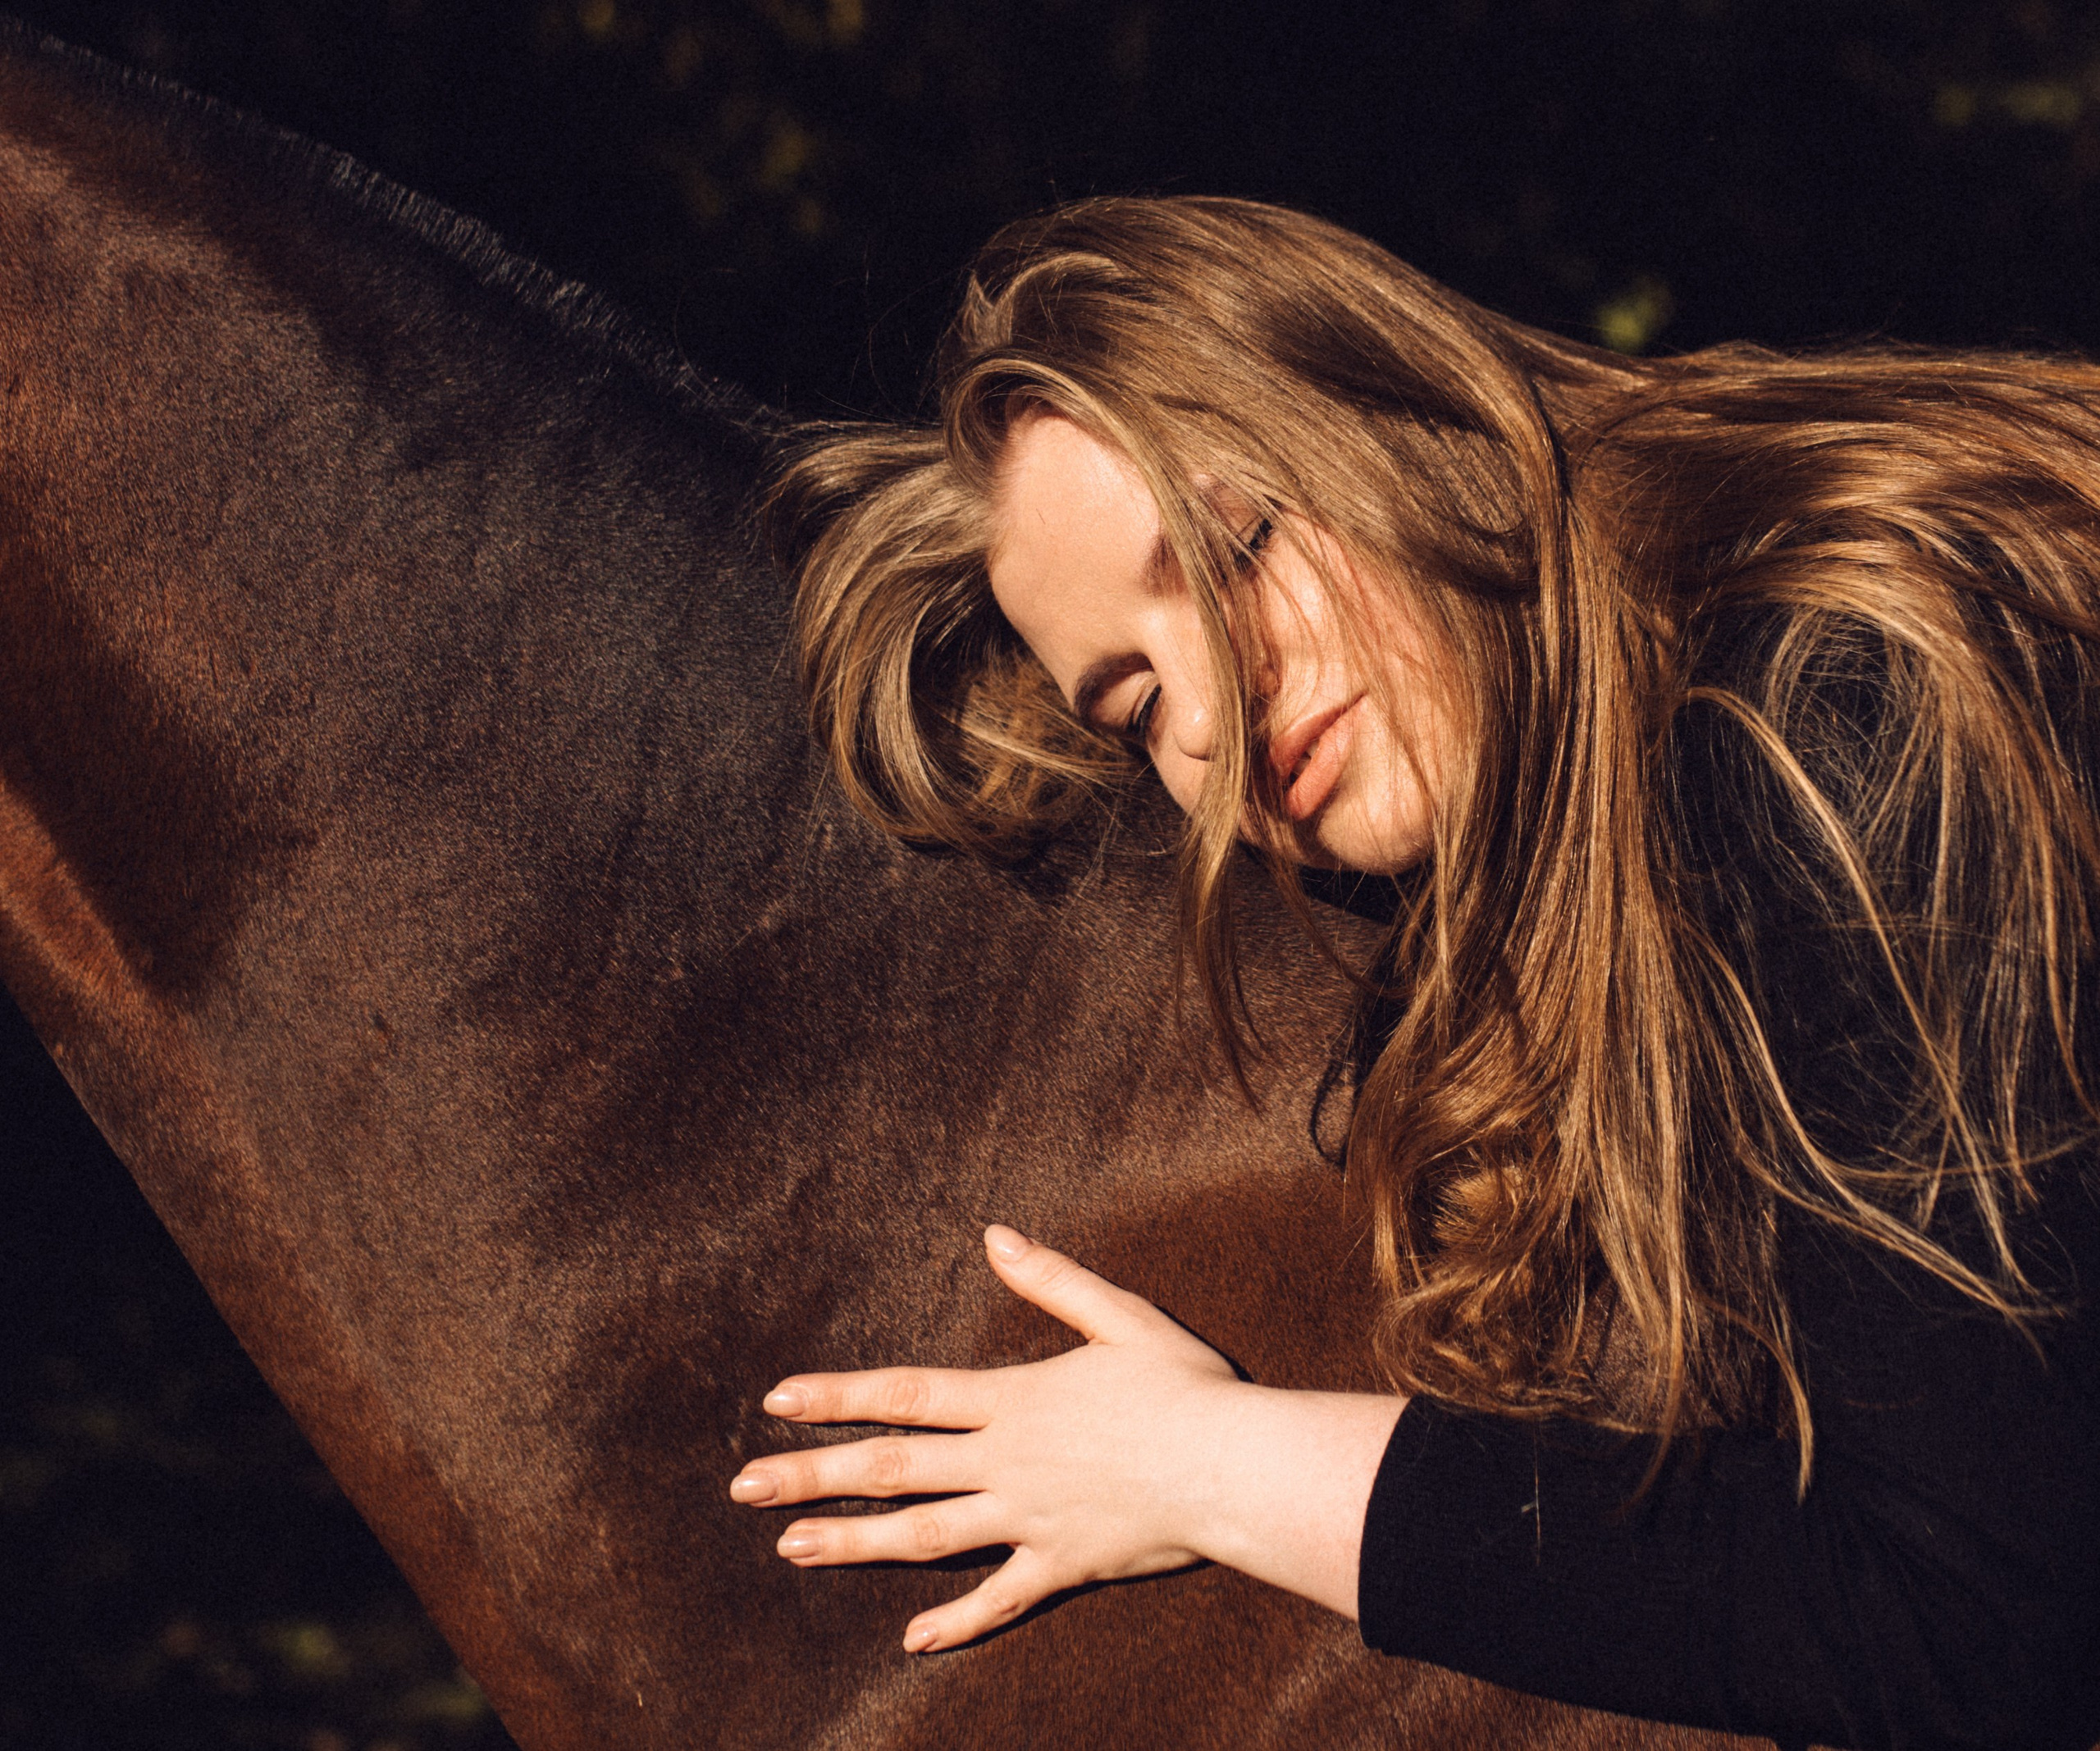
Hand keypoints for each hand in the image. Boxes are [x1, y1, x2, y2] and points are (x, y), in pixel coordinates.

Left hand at [728, 1225, 1404, 1651]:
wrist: (1238, 1466)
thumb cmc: (1187, 1386)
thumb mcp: (1120, 1314)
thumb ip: (1052, 1277)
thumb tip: (994, 1233)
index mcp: (1013, 1399)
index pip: (905, 1394)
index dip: (838, 1396)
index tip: (777, 1401)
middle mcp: (1006, 1461)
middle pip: (893, 1469)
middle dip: (813, 1476)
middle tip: (743, 1489)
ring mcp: (1029, 1518)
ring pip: (925, 1535)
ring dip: (854, 1544)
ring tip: (791, 1550)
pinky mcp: (1063, 1565)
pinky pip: (1000, 1599)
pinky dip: (956, 1621)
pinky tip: (913, 1641)